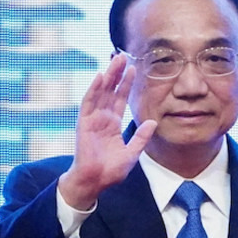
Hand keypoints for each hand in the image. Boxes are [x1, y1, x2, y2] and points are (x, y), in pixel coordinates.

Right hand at [59, 54, 158, 210]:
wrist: (95, 182)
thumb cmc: (110, 171)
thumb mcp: (132, 153)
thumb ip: (141, 137)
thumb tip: (153, 122)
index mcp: (113, 124)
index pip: (121, 99)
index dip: (126, 84)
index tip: (134, 69)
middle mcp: (102, 118)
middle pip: (110, 91)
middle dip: (116, 74)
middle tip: (123, 56)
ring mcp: (92, 119)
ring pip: (100, 92)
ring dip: (107, 76)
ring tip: (114, 59)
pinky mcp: (84, 124)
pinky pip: (89, 103)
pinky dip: (94, 89)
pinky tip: (100, 76)